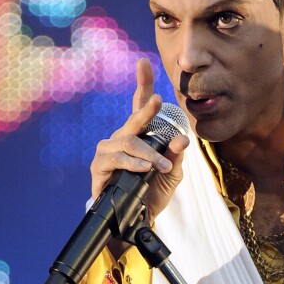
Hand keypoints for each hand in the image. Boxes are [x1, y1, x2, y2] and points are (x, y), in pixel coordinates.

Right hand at [90, 58, 189, 225]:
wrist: (137, 220)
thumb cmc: (153, 192)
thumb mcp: (172, 174)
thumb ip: (176, 156)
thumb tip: (183, 139)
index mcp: (139, 135)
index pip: (140, 106)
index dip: (142, 83)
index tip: (144, 63)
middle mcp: (121, 138)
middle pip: (134, 119)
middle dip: (146, 109)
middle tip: (158, 100)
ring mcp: (108, 151)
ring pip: (128, 143)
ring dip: (148, 154)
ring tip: (161, 166)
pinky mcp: (100, 167)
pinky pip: (117, 159)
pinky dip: (133, 163)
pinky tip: (143, 168)